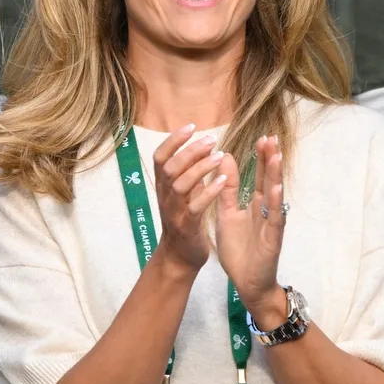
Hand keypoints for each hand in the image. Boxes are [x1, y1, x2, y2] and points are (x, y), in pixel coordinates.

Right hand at [154, 124, 226, 273]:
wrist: (179, 256)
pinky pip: (195, 207)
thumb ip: (189, 172)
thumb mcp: (183, 194)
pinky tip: (223, 181)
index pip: (160, 157)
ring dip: (200, 168)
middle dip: (190, 150)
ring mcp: (174, 212)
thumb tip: (200, 145)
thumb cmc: (184, 220)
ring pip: (181, 185)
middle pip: (170, 167)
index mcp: (163, 186)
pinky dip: (208, 192)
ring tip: (218, 156)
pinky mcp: (186, 227)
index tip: (191, 127)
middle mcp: (165, 197)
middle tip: (211, 140)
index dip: (173, 140)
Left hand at [216, 136, 287, 328]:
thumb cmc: (240, 251)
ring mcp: (271, 224)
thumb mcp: (227, 216)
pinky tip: (275, 188)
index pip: (258, 177)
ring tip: (276, 155)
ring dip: (275, 176)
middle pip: (268, 181)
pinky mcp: (273, 239)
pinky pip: (275, 219)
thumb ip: (227, 191)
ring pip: (274, 196)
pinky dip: (275, 203)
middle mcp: (266, 211)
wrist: (247, 282)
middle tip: (271, 138)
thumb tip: (224, 161)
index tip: (262, 138)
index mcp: (255, 206)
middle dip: (270, 160)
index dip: (260, 159)